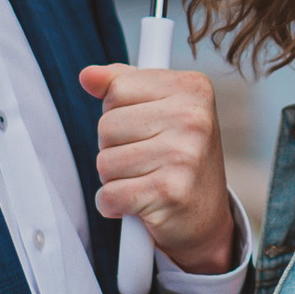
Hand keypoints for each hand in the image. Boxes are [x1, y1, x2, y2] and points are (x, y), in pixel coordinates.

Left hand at [80, 64, 237, 274]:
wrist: (206, 218)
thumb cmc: (179, 159)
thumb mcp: (160, 110)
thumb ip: (122, 86)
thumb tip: (88, 75)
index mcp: (192, 89)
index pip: (117, 88)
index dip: (119, 112)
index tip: (146, 128)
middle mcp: (193, 118)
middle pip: (106, 126)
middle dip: (115, 148)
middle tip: (146, 160)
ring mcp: (183, 156)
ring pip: (104, 162)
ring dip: (115, 179)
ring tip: (145, 180)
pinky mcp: (169, 192)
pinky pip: (109, 195)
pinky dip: (114, 205)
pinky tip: (139, 203)